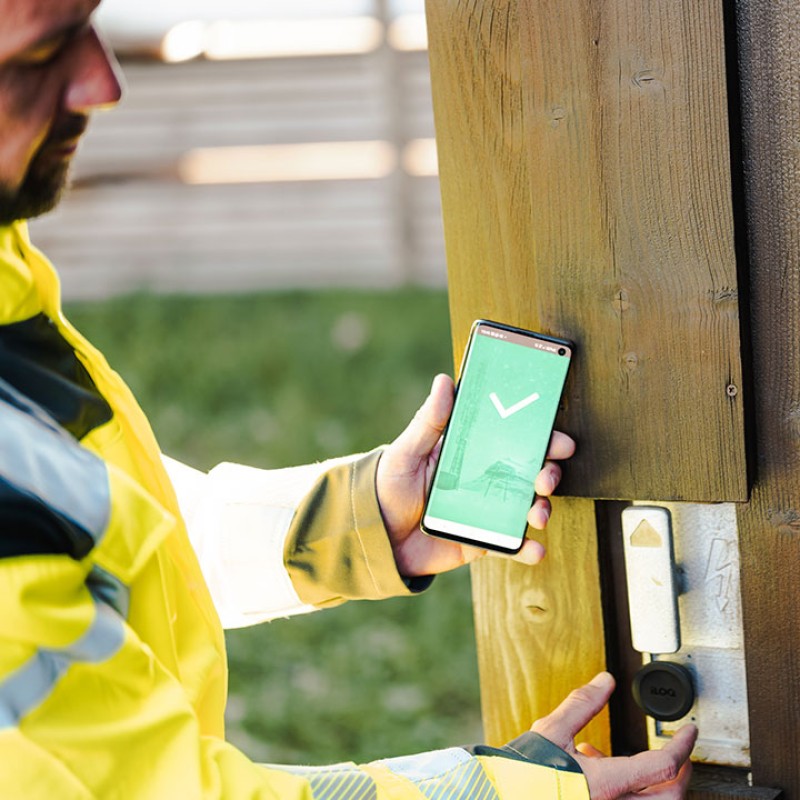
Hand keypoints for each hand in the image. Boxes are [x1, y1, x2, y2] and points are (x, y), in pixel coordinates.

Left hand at [376, 373, 575, 576]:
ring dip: (541, 508)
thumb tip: (444, 381)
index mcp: (469, 451)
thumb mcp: (406, 451)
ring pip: (525, 506)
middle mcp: (483, 478)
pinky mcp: (480, 541)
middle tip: (547, 477)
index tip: (557, 438)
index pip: (511, 438)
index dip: (539, 436)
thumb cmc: (387, 486)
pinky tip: (535, 549)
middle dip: (547, 472)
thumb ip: (429, 421)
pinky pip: (510, 545)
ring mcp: (485, 510)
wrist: (374, 537)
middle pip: (527, 471)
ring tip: (537, 514)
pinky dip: (527, 549)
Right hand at [532, 673, 696, 799]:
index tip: (689, 732)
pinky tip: (601, 768)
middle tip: (679, 752)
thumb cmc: (523, 774)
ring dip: (654, 785)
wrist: (501, 796)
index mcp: (607, 784)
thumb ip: (582, 704)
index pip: (663, 766)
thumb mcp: (552, 730)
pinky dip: (629, 790)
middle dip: (680, 773)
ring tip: (632, 760)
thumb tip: (604, 682)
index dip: (682, 746)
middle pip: (671, 798)